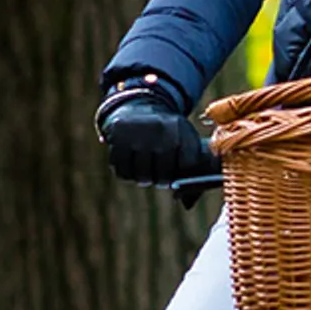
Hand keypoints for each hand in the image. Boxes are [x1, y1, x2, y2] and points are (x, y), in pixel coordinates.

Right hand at [97, 75, 216, 186]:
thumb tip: (186, 203)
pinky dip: (127, 173)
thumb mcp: (184, 141)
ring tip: (146, 170)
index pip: (188, 166)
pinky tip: (132, 163)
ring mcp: (138, 134)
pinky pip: (122, 172)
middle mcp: (160, 131)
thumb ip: (193, 171)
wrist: (138, 106)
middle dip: (161, 180)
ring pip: (141, 177)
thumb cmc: (167, 133)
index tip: (178, 172)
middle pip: (163, 176)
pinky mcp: (117, 137)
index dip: (183, 175)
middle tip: (159, 176)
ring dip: (144, 179)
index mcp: (181, 130)